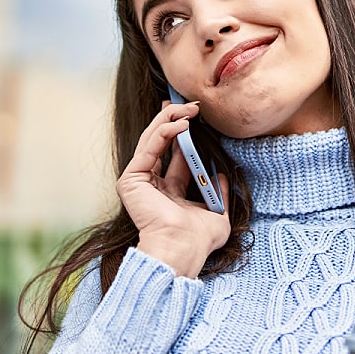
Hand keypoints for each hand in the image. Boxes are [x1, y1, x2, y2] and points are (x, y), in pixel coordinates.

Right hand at [115, 101, 229, 277]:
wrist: (183, 248)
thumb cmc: (198, 239)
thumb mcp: (218, 212)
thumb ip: (220, 192)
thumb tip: (223, 176)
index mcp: (169, 192)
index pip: (175, 155)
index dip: (184, 134)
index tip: (196, 116)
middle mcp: (152, 185)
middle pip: (161, 142)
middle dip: (175, 120)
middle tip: (192, 105)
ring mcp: (139, 181)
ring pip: (152, 140)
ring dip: (170, 120)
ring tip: (190, 109)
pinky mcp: (131, 180)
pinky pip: (149, 148)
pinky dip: (164, 132)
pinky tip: (182, 125)